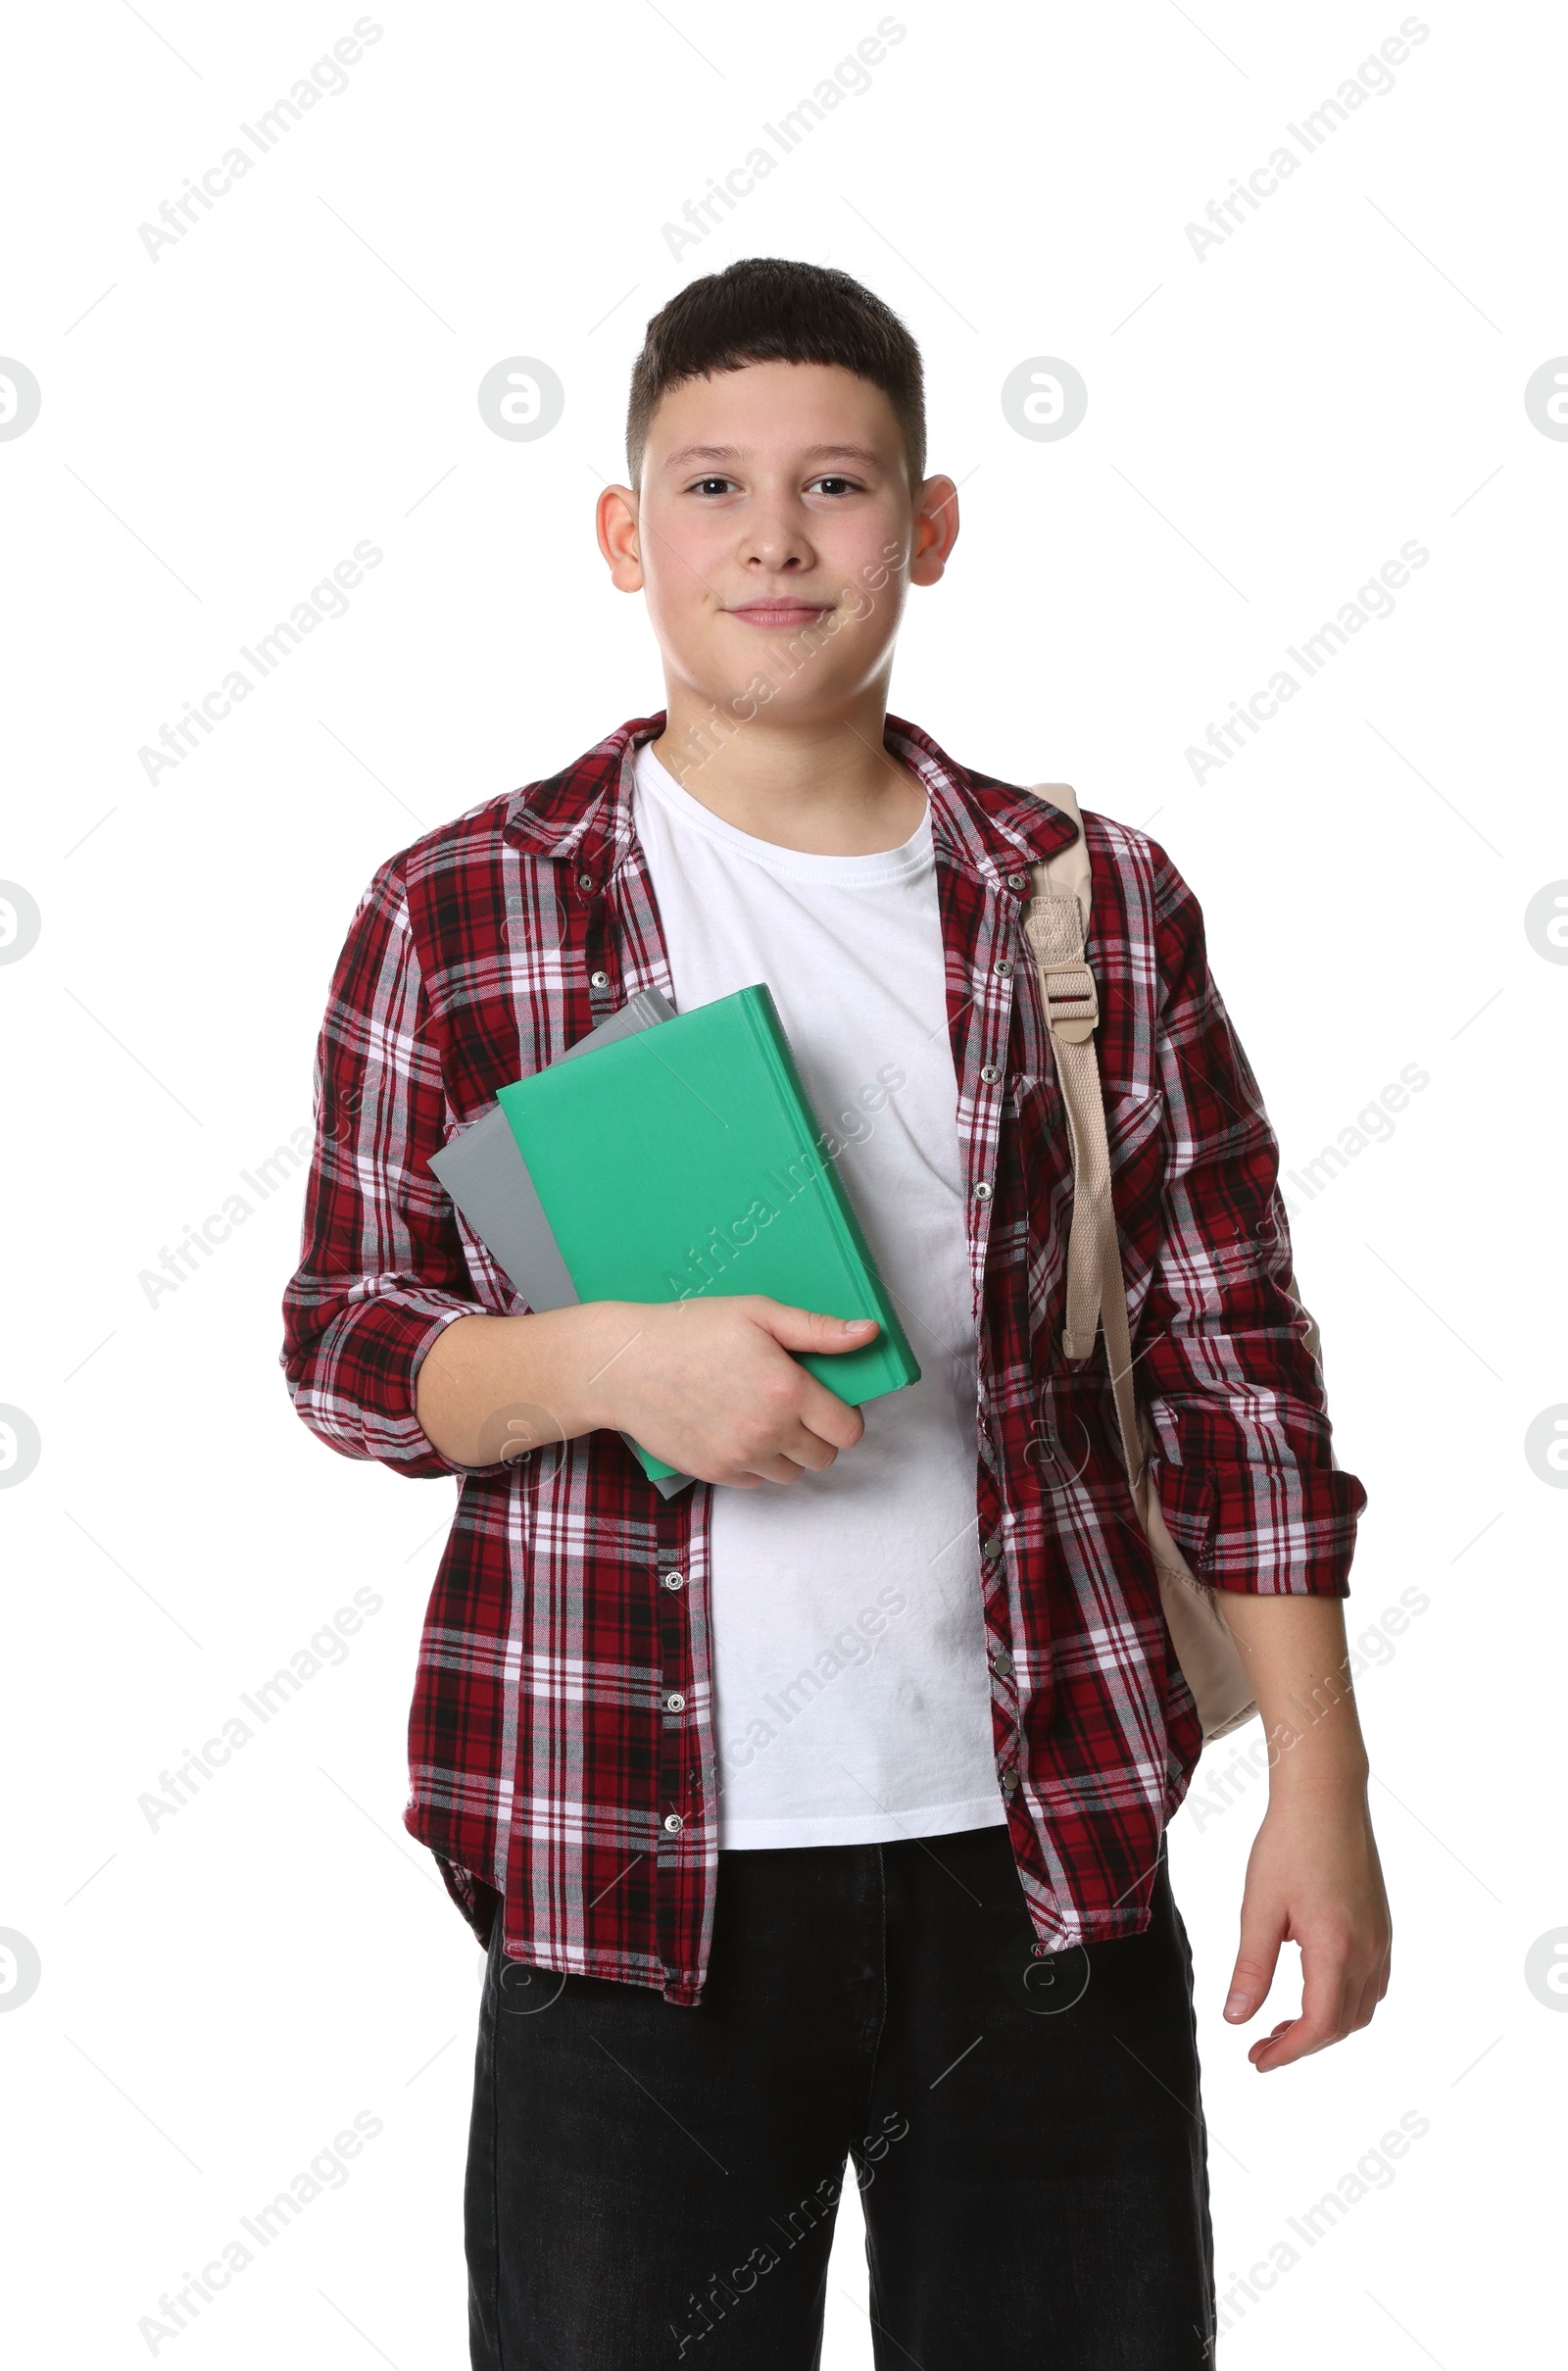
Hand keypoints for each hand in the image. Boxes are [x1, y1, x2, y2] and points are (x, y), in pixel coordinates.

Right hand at [578, 1296, 877, 1486]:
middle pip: (825, 1457)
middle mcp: (768, 1431)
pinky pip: (757, 1481)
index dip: (845, 1416)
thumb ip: (818, 1329)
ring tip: (764, 1416)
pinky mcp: (715, 1473)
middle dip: (818, 1434)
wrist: (626, 1364)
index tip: (829, 1401)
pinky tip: (737, 1428)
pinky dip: (756, 1462)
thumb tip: (869, 1334)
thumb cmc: (690, 1330)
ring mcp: (740, 1457)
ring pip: (793, 1474)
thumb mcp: (758, 1313)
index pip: (847, 1430)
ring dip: (789, 1451)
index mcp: (787, 1390)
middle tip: (794, 1406)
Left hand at [1223, 1774, 1391, 2072]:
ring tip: (1286, 2024)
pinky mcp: (1381, 1925)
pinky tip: (1316, 1990)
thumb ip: (1251, 1968)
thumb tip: (1237, 2019)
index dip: (1287, 2052)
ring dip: (1327, 2027)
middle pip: (1342, 2025)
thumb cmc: (1289, 1843)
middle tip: (1262, 2046)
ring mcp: (1380, 1938)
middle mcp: (1367, 1950)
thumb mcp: (1259, 1907)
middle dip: (1303, 2044)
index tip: (1257, 2059)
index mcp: (1335, 1949)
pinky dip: (1346, 2002)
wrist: (1326, 1796)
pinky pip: (1373, 1983)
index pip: (1318, 2026)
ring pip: (1362, 2008)